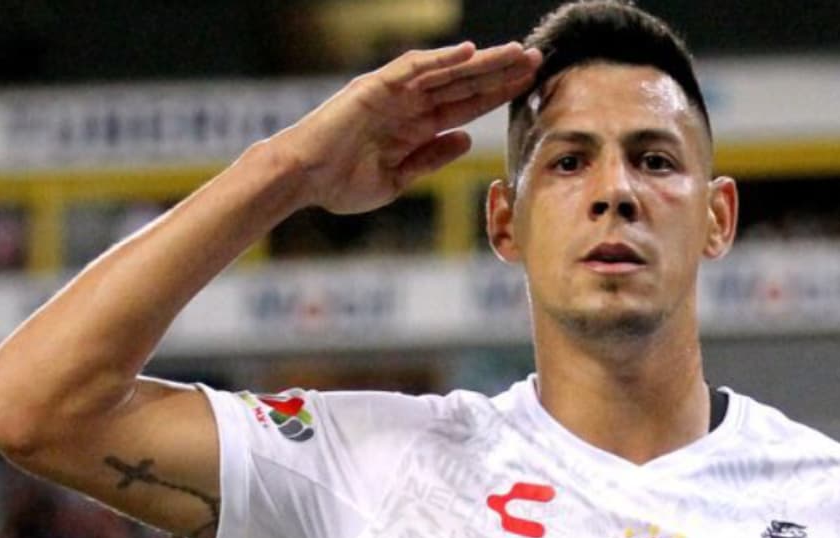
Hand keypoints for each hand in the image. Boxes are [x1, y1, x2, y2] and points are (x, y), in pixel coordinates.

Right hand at [272, 42, 540, 214]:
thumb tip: (466, 138)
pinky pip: (412, 68)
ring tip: (517, 53)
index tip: (529, 87)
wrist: (302, 180)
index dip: (497, 95)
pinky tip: (469, 52)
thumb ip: (431, 157)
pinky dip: (439, 59)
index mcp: (417, 126)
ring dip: (482, 61)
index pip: (466, 104)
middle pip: (464, 83)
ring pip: (447, 71)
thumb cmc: (341, 184)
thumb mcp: (398, 178)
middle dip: (501, 72)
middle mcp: (409, 104)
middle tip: (537, 60)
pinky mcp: (374, 86)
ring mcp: (393, 93)